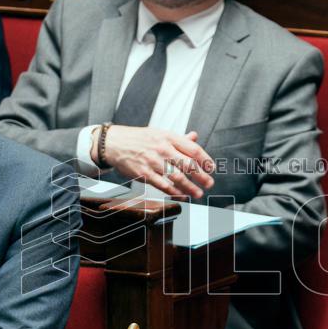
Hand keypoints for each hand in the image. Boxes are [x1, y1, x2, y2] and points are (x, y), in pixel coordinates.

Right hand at [98, 126, 214, 198]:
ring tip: (198, 194)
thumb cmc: (140, 139)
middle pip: (188, 165)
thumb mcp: (160, 133)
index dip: (206, 160)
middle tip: (209, 183)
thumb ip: (179, 138)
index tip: (212, 168)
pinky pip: (163, 185)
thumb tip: (195, 137)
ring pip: (177, 177)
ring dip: (190, 188)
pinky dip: (174, 192)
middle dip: (202, 176)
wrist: (115, 143)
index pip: (193, 149)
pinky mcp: (144, 174)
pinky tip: (181, 195)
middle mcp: (162, 149)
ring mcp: (153, 162)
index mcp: (169, 137)